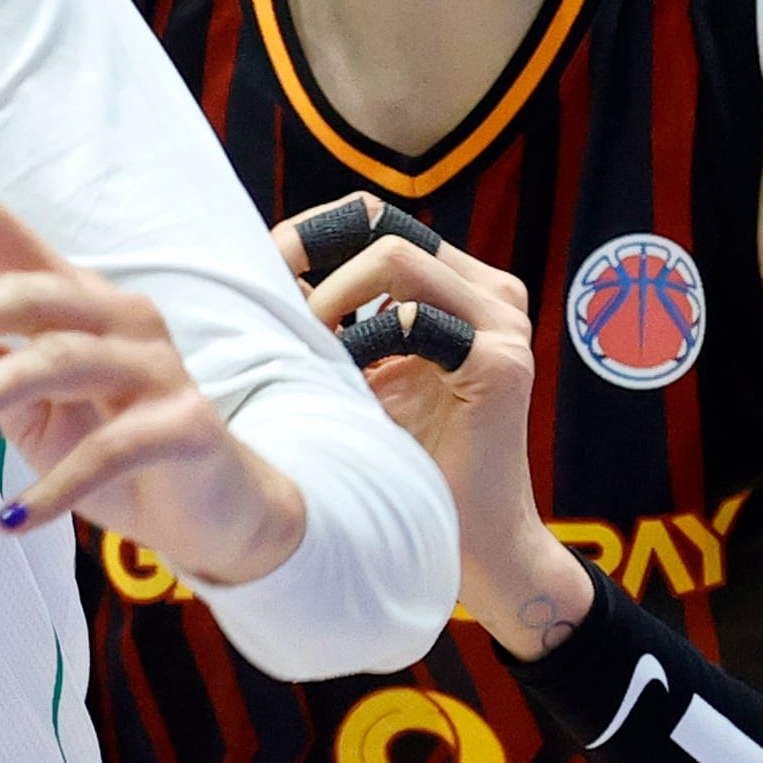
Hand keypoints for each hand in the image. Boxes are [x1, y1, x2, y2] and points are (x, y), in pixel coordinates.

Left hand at [0, 180, 306, 588]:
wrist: (213, 513)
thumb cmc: (117, 457)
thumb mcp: (43, 420)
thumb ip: (2, 380)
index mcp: (79, 304)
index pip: (8, 238)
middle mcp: (120, 319)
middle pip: (33, 294)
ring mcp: (156, 368)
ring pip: (64, 360)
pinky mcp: (183, 425)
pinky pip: (110, 449)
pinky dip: (53, 487)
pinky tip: (9, 521)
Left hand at [272, 198, 573, 649]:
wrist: (472, 542)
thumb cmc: (410, 463)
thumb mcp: (362, 374)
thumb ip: (333, 321)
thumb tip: (260, 271)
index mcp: (460, 288)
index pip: (378, 220)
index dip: (315, 232)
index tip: (264, 266)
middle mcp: (490, 293)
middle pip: (385, 225)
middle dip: (315, 252)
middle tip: (271, 299)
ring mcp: (502, 324)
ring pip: (398, 257)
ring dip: (334, 296)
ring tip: (306, 345)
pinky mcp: (500, 363)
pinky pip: (416, 319)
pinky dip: (363, 338)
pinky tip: (340, 376)